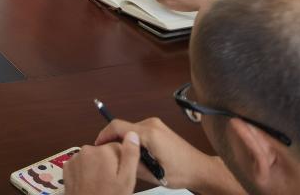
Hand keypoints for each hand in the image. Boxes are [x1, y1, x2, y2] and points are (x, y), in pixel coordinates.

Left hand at [63, 133, 140, 194]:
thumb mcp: (127, 179)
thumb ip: (130, 155)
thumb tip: (132, 134)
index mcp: (102, 151)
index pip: (118, 146)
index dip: (122, 161)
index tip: (121, 174)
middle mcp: (86, 150)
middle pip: (104, 152)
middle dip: (109, 164)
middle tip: (111, 182)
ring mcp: (75, 159)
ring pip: (92, 158)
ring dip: (97, 167)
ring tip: (100, 184)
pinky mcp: (67, 167)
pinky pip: (81, 164)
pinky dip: (85, 171)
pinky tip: (90, 184)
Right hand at [94, 118, 222, 189]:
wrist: (201, 169)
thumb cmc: (181, 172)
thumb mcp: (153, 175)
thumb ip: (131, 164)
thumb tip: (114, 157)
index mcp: (149, 134)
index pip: (118, 127)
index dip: (104, 135)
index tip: (98, 145)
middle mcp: (151, 124)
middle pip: (123, 128)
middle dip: (115, 141)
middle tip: (111, 156)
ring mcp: (156, 124)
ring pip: (131, 130)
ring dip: (126, 142)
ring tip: (128, 158)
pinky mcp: (159, 127)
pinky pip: (139, 131)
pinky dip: (134, 141)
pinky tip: (139, 155)